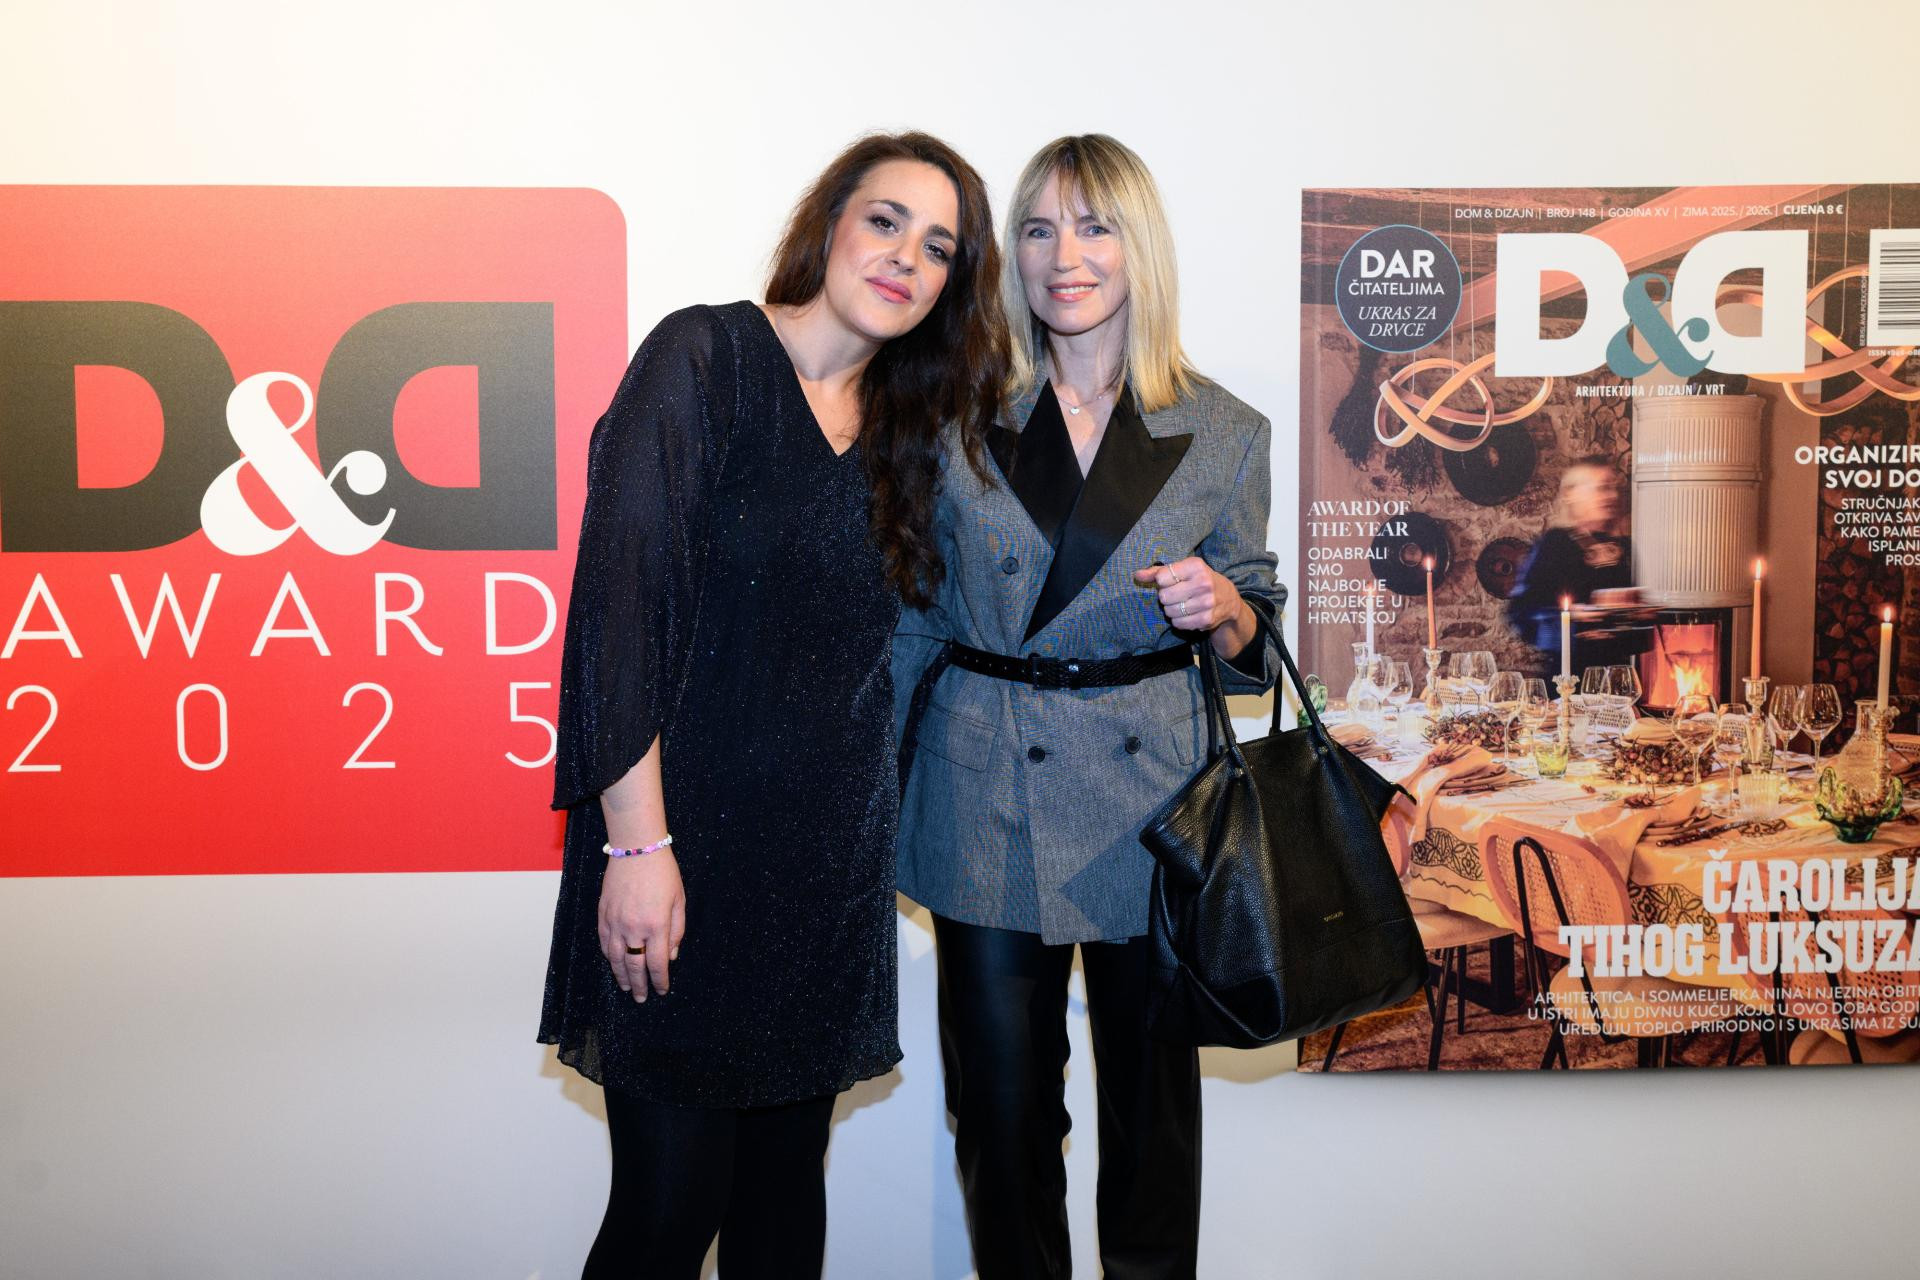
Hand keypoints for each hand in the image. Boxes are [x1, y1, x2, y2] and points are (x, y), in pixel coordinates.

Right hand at [597, 849, 685, 1002]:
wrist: (636, 849)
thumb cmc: (662, 872)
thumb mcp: (679, 901)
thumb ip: (677, 930)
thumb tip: (671, 955)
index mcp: (656, 925)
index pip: (657, 963)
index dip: (660, 980)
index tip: (662, 990)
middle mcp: (634, 928)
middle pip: (635, 966)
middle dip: (640, 985)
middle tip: (642, 998)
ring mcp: (615, 922)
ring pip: (617, 959)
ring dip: (622, 976)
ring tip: (627, 987)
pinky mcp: (603, 914)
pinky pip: (605, 943)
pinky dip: (610, 957)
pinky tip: (615, 964)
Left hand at [1133, 557, 1260, 661]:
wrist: (1228, 600)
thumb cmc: (1199, 581)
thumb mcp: (1183, 570)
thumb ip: (1158, 571)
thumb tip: (1137, 575)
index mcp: (1196, 566)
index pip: (1162, 577)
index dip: (1162, 582)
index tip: (1171, 581)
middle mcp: (1203, 583)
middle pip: (1164, 596)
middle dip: (1166, 597)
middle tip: (1177, 595)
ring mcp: (1206, 603)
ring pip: (1169, 612)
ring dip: (1172, 609)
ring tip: (1183, 604)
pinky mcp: (1206, 619)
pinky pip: (1178, 623)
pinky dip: (1179, 620)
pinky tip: (1188, 613)